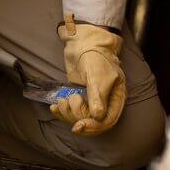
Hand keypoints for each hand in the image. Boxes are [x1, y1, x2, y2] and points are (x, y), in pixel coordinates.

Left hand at [51, 14, 125, 135]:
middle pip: (92, 122)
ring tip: (61, 101)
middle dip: (77, 117)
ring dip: (68, 114)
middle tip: (68, 103)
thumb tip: (98, 118)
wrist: (83, 43)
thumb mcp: (97, 76)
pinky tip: (54, 107)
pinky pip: (71, 111)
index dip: (93, 127)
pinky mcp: (79, 97)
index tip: (78, 126)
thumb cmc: (95, 57)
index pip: (107, 121)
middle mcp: (105, 103)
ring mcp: (90, 101)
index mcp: (115, 99)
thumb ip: (98, 96)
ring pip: (80, 119)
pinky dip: (61, 111)